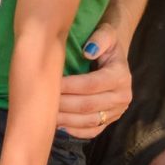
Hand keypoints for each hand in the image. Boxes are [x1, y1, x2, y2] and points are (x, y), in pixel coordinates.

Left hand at [57, 23, 131, 137]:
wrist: (114, 58)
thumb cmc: (105, 44)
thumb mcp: (107, 33)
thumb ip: (100, 38)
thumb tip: (88, 51)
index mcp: (121, 76)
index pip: (91, 84)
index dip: (69, 86)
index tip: (50, 84)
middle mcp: (122, 97)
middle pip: (88, 105)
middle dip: (63, 104)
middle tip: (42, 101)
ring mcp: (117, 112)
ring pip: (88, 121)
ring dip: (66, 120)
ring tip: (46, 115)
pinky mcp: (110, 121)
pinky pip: (92, 131)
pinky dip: (74, 131)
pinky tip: (59, 125)